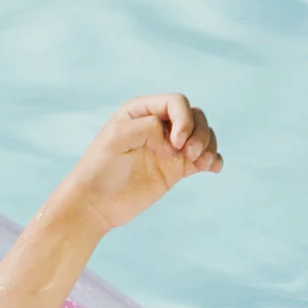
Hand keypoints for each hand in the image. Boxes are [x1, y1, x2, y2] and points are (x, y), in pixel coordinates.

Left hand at [51, 94, 222, 234]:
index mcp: (141, 111)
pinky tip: (213, 168)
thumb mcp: (116, 138)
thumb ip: (147, 126)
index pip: (176, 102)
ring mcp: (169, 147)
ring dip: (208, 145)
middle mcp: (158, 125)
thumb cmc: (99, 169)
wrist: (93, 205)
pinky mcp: (175, 169)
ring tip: (201, 163)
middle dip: (199, 132)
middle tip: (189, 154)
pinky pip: (202, 158)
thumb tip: (172, 138)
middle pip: (194, 116)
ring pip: (202, 135)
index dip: (184, 119)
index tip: (175, 144)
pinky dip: (212, 160)